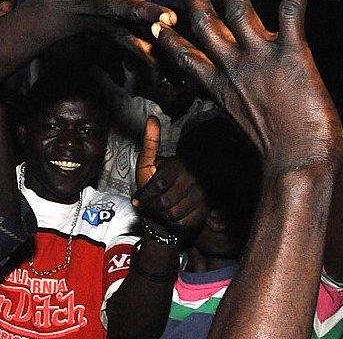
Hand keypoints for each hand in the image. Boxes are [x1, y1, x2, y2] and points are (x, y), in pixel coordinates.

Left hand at [133, 117, 206, 236]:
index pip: (157, 186)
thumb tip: (152, 119)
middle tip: (148, 205)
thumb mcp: (148, 162)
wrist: (171, 201)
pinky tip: (169, 216)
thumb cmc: (155, 181)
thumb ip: (149, 143)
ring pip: (173, 214)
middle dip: (151, 207)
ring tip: (158, 210)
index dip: (144, 196)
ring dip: (160, 216)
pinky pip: (183, 222)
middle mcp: (193, 179)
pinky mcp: (204, 211)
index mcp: (178, 165)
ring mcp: (201, 195)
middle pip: (163, 202)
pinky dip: (172, 223)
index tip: (138, 199)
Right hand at [151, 0, 342, 172]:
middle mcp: (233, 68)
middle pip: (205, 24)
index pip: (186, 56)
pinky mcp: (292, 53)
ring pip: (237, 10)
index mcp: (219, 88)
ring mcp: (259, 58)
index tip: (158, 23)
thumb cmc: (279, 155)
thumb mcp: (245, 127)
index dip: (170, 38)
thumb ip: (239, 106)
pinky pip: (290, 12)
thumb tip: (240, 105)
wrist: (298, 162)